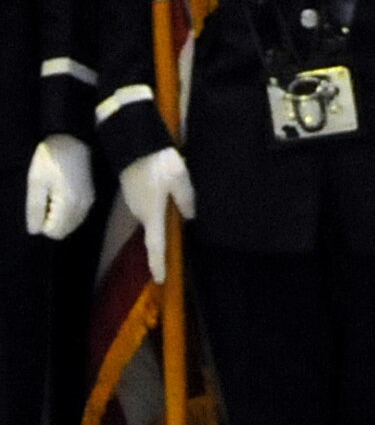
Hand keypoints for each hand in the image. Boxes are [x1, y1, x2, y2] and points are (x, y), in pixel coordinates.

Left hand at [25, 134, 94, 239]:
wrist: (72, 139)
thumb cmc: (50, 159)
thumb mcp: (36, 182)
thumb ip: (35, 209)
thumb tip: (35, 231)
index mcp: (69, 202)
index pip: (54, 232)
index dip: (42, 224)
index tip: (40, 205)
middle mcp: (83, 204)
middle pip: (64, 231)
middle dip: (51, 223)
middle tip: (45, 202)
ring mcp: (90, 200)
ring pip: (72, 225)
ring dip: (60, 220)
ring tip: (53, 198)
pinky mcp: (91, 195)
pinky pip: (79, 216)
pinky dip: (68, 214)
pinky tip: (61, 198)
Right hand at [119, 147, 195, 280]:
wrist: (134, 144)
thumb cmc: (157, 163)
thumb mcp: (179, 178)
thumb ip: (186, 198)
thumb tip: (190, 217)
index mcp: (152, 214)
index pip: (155, 245)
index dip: (158, 263)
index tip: (160, 279)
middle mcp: (141, 213)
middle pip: (155, 230)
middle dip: (165, 239)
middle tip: (178, 247)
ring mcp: (135, 203)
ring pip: (154, 216)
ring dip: (164, 219)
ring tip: (179, 220)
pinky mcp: (135, 193)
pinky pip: (150, 206)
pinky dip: (160, 207)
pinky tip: (169, 199)